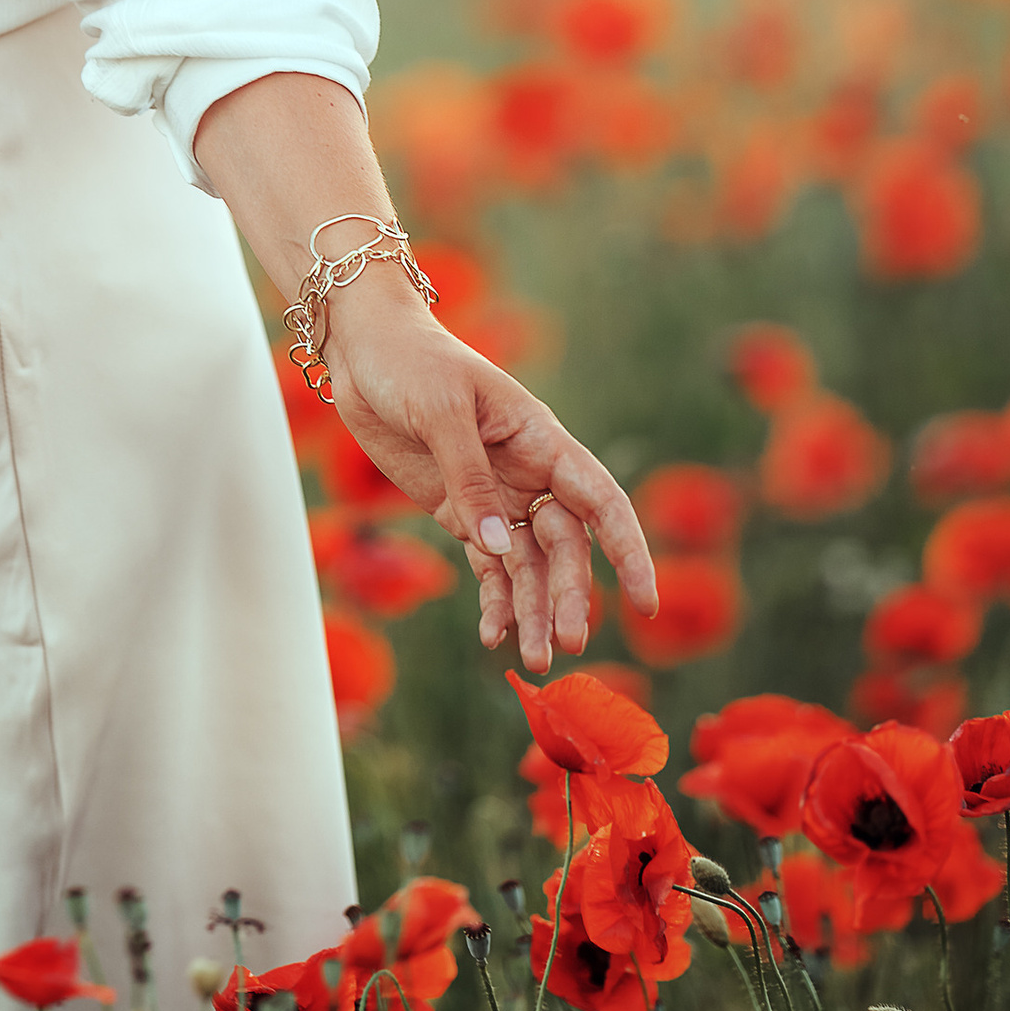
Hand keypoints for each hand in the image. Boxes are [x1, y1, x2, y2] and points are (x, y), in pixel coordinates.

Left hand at [325, 281, 659, 679]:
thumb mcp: (441, 412)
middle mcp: (530, 474)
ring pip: (528, 566)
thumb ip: (470, 479)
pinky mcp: (460, 512)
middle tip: (564, 645)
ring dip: (532, 611)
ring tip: (535, 661)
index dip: (628, 552)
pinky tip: (494, 635)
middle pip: (564, 547)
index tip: (645, 601)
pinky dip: (494, 600)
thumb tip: (500, 547)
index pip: (601, 502)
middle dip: (567, 597)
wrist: (365, 349)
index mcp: (542, 440)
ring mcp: (496, 497)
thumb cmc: (412, 362)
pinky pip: (488, 565)